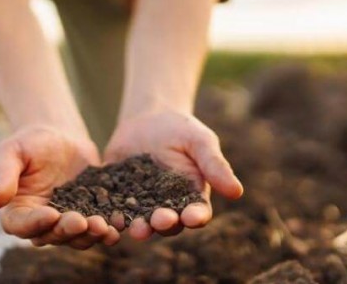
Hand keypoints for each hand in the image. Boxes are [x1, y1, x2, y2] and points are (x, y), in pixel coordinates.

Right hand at [0, 125, 120, 248]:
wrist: (59, 136)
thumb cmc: (29, 142)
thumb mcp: (11, 151)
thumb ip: (3, 175)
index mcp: (16, 211)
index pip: (21, 225)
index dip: (35, 223)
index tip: (50, 214)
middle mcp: (40, 223)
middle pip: (51, 235)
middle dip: (67, 231)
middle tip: (82, 222)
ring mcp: (65, 222)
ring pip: (76, 238)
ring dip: (89, 236)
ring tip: (103, 227)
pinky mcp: (87, 216)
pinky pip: (96, 228)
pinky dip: (107, 230)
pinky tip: (118, 226)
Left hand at [103, 109, 242, 239]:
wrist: (148, 118)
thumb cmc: (182, 130)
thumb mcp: (201, 142)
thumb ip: (215, 165)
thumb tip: (237, 192)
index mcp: (191, 198)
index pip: (196, 213)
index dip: (195, 217)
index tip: (193, 217)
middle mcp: (167, 207)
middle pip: (168, 223)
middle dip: (164, 224)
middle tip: (160, 221)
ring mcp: (140, 204)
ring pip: (140, 221)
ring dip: (139, 227)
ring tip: (136, 228)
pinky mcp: (117, 196)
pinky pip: (115, 209)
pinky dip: (112, 215)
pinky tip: (109, 216)